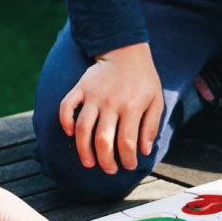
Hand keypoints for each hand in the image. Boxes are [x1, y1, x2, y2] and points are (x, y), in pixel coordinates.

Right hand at [59, 42, 163, 174]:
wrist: (125, 51)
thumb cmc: (143, 79)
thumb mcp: (156, 101)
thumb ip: (151, 126)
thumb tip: (144, 151)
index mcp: (132, 107)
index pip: (127, 142)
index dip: (127, 159)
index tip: (128, 165)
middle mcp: (110, 103)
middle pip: (103, 140)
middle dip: (105, 161)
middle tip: (109, 169)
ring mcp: (93, 96)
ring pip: (82, 128)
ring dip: (83, 150)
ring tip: (88, 163)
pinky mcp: (80, 88)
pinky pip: (66, 107)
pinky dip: (65, 121)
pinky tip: (69, 132)